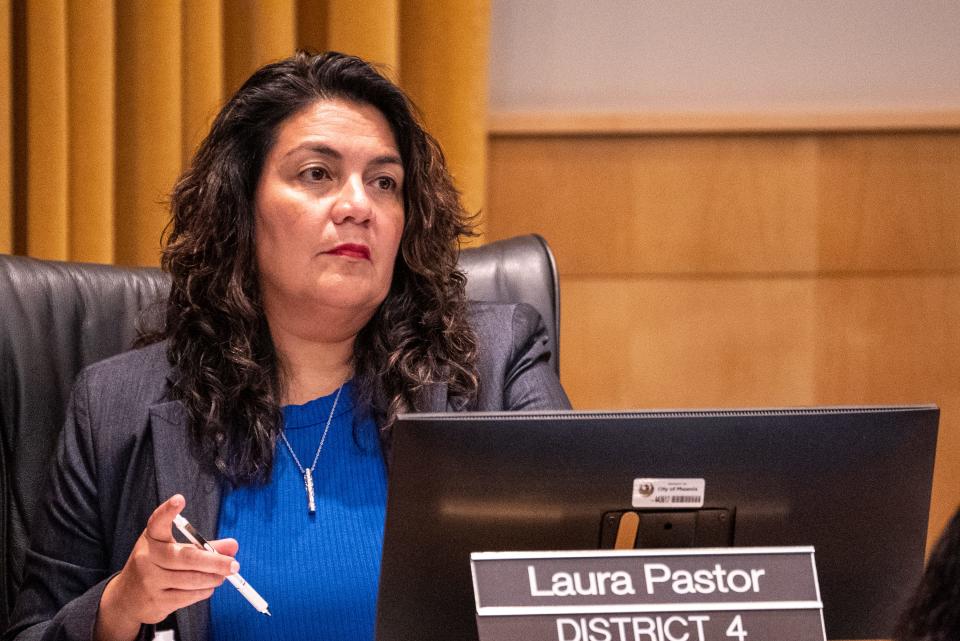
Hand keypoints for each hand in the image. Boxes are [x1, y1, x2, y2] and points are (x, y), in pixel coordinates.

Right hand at [94, 494, 238, 640]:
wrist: (127, 598)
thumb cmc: (156, 566)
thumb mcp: (172, 549)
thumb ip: (204, 546)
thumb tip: (233, 546)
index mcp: (151, 539)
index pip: (157, 522)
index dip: (168, 511)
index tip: (179, 499)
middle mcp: (147, 558)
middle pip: (186, 557)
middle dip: (214, 561)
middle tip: (233, 565)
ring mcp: (150, 581)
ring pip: (191, 579)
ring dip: (212, 578)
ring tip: (222, 576)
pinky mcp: (156, 601)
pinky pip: (188, 596)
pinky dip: (203, 591)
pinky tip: (207, 587)